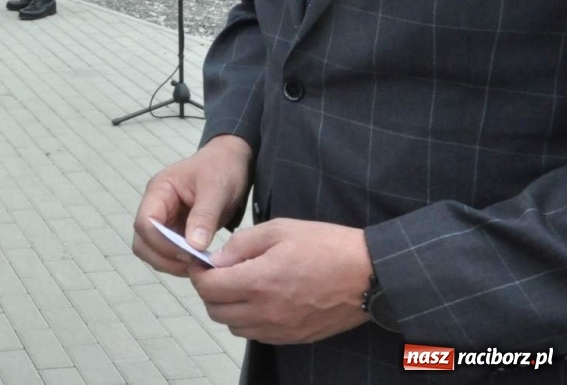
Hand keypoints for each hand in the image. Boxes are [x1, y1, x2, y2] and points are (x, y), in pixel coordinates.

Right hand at [133, 134, 251, 276]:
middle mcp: (155, 206)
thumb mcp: (216, 189)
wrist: (230, 161)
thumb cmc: (221, 168)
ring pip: (150, 249)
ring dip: (169, 263)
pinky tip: (198, 262)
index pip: (145, 223)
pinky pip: (166, 251)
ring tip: (197, 266)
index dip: (162, 243)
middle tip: (193, 266)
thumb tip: (193, 246)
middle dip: (163, 258)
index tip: (191, 253)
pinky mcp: (174, 228)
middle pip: (142, 241)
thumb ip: (204, 216)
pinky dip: (177, 261)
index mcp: (159, 191)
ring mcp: (163, 218)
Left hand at [191, 219, 370, 343]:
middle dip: (209, 291)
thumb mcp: (279, 229)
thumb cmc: (325, 246)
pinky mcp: (294, 337)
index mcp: (259, 281)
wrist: (368, 275)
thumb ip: (241, 245)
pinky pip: (257, 335)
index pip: (208, 288)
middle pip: (215, 311)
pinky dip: (249, 321)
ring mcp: (281, 329)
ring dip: (228, 308)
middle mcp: (266, 311)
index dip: (199, 274)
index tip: (202, 263)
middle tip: (219, 274)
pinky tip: (260, 301)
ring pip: (234, 327)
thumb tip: (215, 260)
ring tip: (240, 286)